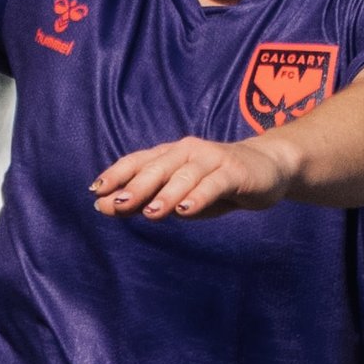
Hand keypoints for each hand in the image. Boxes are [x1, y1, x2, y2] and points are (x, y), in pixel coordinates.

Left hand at [93, 134, 300, 220]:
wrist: (267, 169)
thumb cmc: (216, 185)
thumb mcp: (179, 196)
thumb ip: (146, 200)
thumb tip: (105, 206)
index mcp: (170, 155)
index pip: (138, 162)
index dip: (117, 174)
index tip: (96, 191)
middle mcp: (188, 151)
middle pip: (157, 168)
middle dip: (136, 186)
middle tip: (118, 204)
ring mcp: (211, 159)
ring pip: (184, 176)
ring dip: (166, 194)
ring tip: (152, 212)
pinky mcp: (234, 171)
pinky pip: (213, 184)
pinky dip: (198, 196)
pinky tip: (186, 210)